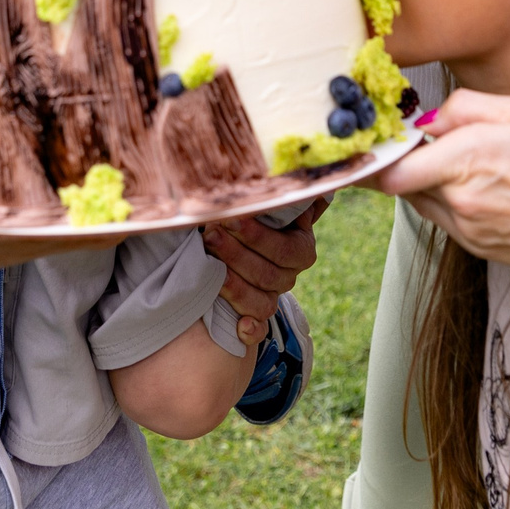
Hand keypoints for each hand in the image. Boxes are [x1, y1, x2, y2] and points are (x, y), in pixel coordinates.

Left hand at [202, 198, 323, 345]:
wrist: (220, 228)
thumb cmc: (240, 208)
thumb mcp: (258, 195)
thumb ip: (274, 191)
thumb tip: (291, 178)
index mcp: (299, 245)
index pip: (286, 249)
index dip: (259, 237)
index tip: (233, 219)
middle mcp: (289, 273)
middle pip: (270, 275)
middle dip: (237, 255)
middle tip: (212, 236)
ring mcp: (272, 295)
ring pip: (261, 301)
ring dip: (234, 286)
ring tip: (210, 268)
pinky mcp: (254, 314)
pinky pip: (258, 329)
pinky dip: (250, 330)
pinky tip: (239, 326)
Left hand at [366, 89, 509, 278]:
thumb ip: (463, 108)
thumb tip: (426, 119)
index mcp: (468, 159)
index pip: (392, 170)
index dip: (379, 156)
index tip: (375, 143)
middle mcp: (461, 200)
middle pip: (401, 186)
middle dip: (402, 164)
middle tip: (412, 145)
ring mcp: (469, 229)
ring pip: (420, 204)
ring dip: (424, 184)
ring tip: (456, 165)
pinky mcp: (479, 248)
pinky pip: (444, 222)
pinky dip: (447, 203)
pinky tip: (475, 189)